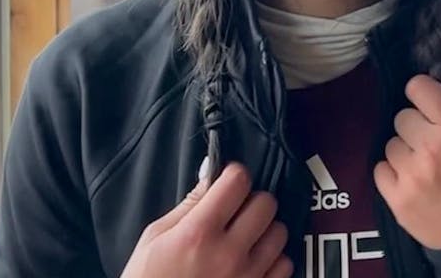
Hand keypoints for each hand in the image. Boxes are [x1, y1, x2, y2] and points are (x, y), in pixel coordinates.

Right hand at [120, 162, 292, 277]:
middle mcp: (227, 254)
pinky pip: (284, 265)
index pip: (239, 181)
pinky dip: (272, 261)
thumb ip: (188, 205)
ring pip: (280, 232)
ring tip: (244, 240)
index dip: (233, 176)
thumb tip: (212, 174)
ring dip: (264, 231)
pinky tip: (251, 263)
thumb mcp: (155, 239)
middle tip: (236, 212)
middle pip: (266, 203)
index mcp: (198, 233)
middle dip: (251, 202)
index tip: (228, 182)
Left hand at [373, 72, 440, 249]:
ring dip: (404, 152)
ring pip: (391, 143)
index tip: (427, 104)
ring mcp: (411, 173)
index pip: (419, 87)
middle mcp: (431, 147)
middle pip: (402, 116)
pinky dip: (393, 174)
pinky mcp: (396, 197)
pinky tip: (412, 182)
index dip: (422, 93)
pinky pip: (380, 169)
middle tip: (432, 145)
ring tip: (424, 168)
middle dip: (416, 128)